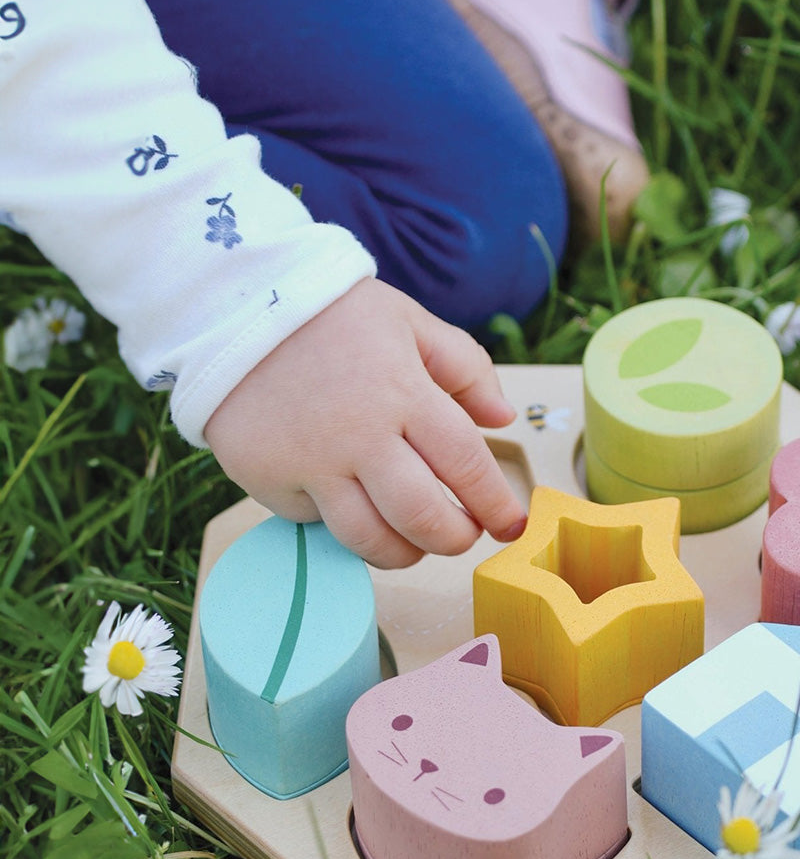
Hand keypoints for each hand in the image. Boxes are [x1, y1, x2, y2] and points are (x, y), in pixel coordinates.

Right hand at [204, 278, 526, 567]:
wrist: (230, 306)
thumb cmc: (331, 316)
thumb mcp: (408, 321)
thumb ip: (465, 368)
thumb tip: (503, 418)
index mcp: (404, 391)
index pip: (466, 465)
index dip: (494, 504)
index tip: (511, 525)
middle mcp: (359, 434)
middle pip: (423, 518)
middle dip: (455, 540)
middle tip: (463, 536)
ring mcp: (310, 463)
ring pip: (370, 541)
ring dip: (405, 552)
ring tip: (415, 539)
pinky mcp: (269, 481)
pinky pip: (318, 524)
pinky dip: (342, 523)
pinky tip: (350, 500)